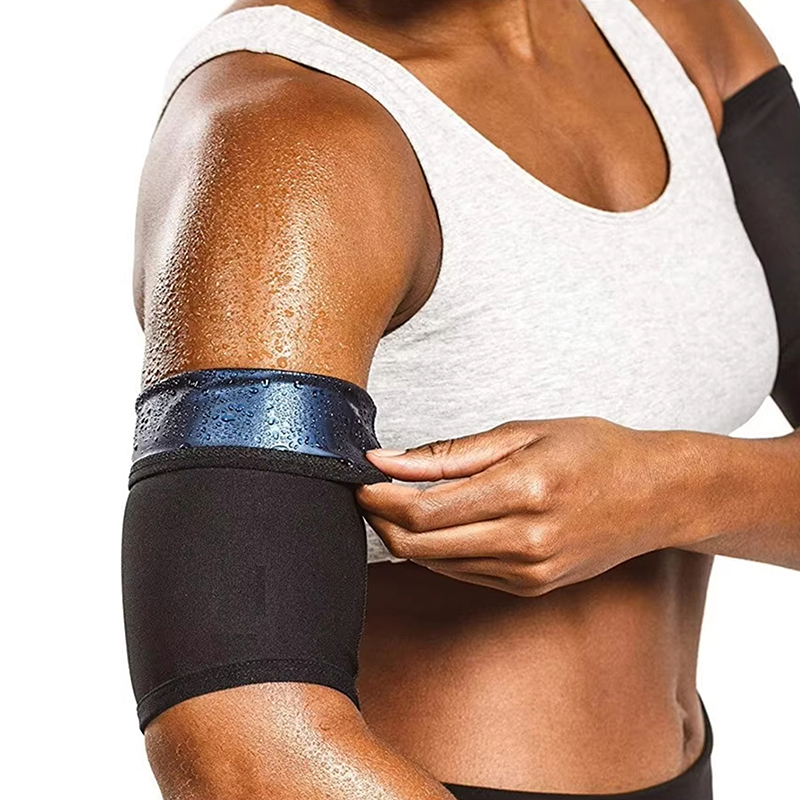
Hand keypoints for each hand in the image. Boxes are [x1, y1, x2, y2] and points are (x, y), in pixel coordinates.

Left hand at [355, 417, 698, 595]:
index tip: (359, 478)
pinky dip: (435, 550)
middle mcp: (525, 541)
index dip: (379, 498)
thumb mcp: (524, 433)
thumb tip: (388, 460)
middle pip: (420, 545)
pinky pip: (462, 573)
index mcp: (523, 491)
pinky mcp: (531, 587)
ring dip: (403, 536)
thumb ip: (451, 453)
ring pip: (434, 564)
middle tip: (367, 491)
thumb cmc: (595, 451)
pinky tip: (435, 523)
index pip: (424, 511)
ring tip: (395, 501)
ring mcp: (529, 572)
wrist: (656, 496)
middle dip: (380, 520)